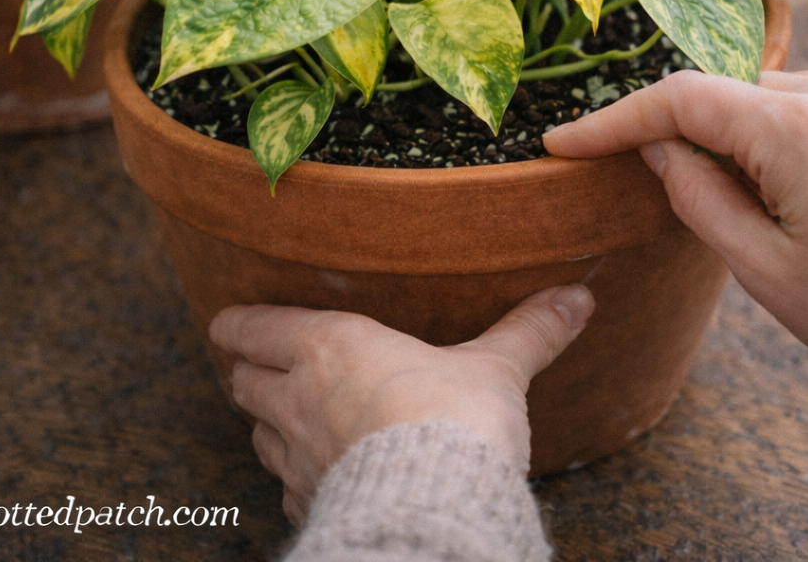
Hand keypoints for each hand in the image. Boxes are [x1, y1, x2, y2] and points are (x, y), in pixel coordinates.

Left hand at [209, 285, 593, 525]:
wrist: (435, 509)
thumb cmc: (456, 421)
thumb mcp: (496, 368)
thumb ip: (530, 331)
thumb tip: (579, 297)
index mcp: (332, 346)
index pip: (256, 328)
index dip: (237, 323)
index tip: (227, 320)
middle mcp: (302, 397)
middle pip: (243, 379)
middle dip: (245, 369)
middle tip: (250, 360)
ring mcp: (300, 457)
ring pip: (257, 432)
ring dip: (263, 420)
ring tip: (275, 412)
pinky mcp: (313, 503)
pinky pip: (284, 485)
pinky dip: (289, 474)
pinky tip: (310, 474)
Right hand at [543, 66, 807, 408]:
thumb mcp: (772, 275)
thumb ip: (699, 200)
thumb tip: (658, 151)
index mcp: (798, 129)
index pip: (678, 100)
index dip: (612, 121)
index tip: (564, 143)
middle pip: (731, 96)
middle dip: (702, 143)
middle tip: (711, 209)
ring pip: (780, 98)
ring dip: (758, 142)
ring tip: (797, 219)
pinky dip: (805, 137)